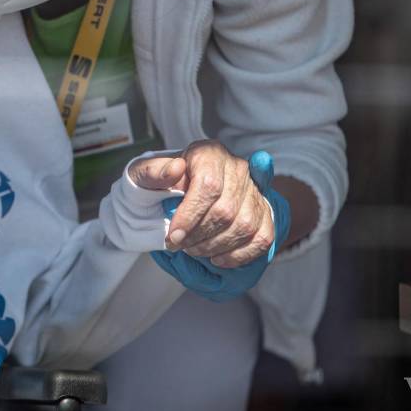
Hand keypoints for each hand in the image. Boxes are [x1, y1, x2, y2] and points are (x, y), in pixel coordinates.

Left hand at [149, 151, 290, 301]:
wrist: (177, 189)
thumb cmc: (161, 183)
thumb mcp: (145, 174)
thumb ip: (152, 172)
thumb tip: (174, 170)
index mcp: (209, 153)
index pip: (208, 187)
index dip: (190, 216)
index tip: (173, 237)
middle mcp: (237, 168)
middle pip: (226, 211)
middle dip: (199, 236)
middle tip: (180, 245)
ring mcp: (254, 190)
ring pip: (245, 226)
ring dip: (216, 246)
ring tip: (194, 250)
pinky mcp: (264, 211)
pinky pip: (262, 237)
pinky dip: (239, 254)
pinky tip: (217, 257)